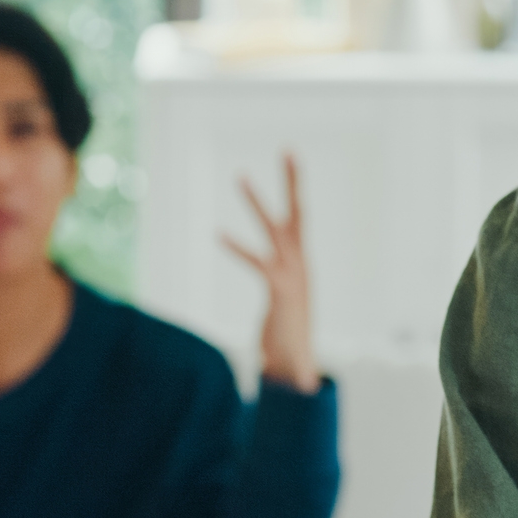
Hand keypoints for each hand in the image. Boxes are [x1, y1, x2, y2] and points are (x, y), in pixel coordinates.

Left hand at [221, 154, 319, 393]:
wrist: (298, 369)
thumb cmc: (292, 344)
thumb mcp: (287, 320)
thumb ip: (282, 312)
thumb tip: (287, 341)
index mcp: (301, 263)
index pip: (300, 217)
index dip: (296, 189)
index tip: (292, 158)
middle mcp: (299, 262)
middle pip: (297, 213)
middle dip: (293, 181)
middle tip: (289, 148)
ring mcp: (291, 274)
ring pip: (274, 229)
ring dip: (256, 201)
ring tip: (240, 174)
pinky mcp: (279, 289)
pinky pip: (258, 261)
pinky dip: (238, 248)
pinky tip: (217, 233)